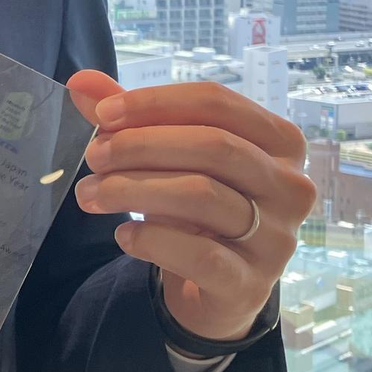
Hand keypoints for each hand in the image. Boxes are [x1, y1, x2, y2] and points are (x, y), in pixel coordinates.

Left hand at [65, 70, 317, 344]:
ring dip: (133, 190)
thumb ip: (133, 120)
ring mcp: (278, 238)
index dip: (156, 103)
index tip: (103, 114)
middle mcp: (291, 186)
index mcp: (280, 141)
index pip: (217, 103)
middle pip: (213, 146)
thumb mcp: (171, 160)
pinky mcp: (252, 284)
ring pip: (203, 196)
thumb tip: (81, 81)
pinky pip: (200, 255)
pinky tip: (122, 235)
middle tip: (93, 157)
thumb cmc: (197, 210)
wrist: (215, 290)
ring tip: (90, 194)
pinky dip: (152, 239)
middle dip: (141, 145)